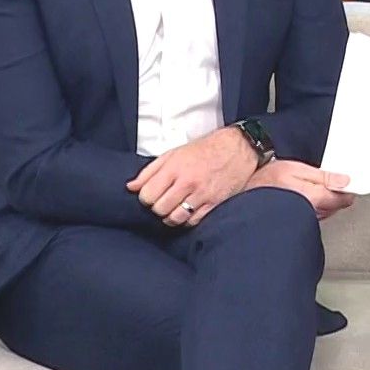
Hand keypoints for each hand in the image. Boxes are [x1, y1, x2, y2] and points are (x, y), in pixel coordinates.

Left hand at [126, 127, 257, 226]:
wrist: (237, 149)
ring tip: (173, 209)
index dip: (145, 198)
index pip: (147, 195)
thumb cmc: (205, 149)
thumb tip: (131, 187)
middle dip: (157, 208)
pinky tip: (187, 212)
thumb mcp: (174, 153)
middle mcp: (187, 182)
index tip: (150, 196)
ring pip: (175, 218)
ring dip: (170, 217)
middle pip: (159, 209)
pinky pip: (193, 221)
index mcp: (174, 167)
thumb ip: (150, 171)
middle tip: (162, 202)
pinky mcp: (214, 203)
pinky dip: (186, 220)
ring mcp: (201, 194)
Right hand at [246, 160, 355, 220]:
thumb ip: (323, 177)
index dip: (348, 189)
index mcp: (315, 199)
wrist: (245, 197)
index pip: (344, 199)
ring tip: (315, 186)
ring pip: (326, 210)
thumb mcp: (296, 169)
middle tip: (332, 180)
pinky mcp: (298, 221)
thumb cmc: (266, 182)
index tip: (348, 181)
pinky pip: (315, 214)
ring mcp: (306, 219)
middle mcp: (313, 213)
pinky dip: (315, 205)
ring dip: (326, 200)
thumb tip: (344, 181)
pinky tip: (305, 196)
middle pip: (336, 205)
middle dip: (337, 193)